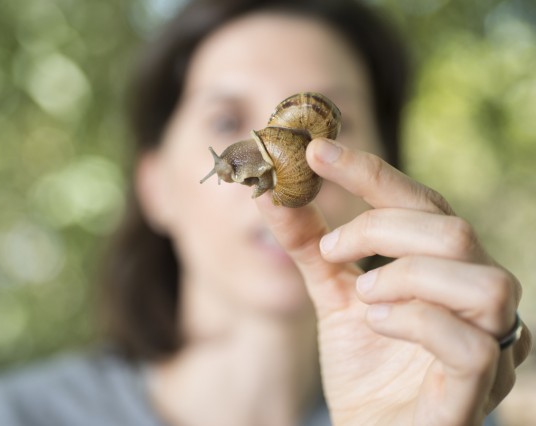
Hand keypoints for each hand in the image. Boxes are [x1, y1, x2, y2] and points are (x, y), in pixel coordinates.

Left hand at [255, 138, 531, 424]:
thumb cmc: (362, 367)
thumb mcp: (331, 296)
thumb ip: (308, 247)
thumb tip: (270, 192)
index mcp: (446, 269)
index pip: (421, 202)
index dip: (369, 172)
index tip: (314, 152)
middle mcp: (477, 298)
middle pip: (453, 231)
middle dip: (381, 229)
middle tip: (332, 250)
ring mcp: (489, 344)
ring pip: (481, 280)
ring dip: (406, 276)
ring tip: (363, 296)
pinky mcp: (480, 389)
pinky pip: (472, 345)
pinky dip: (415, 323)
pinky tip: (376, 325)